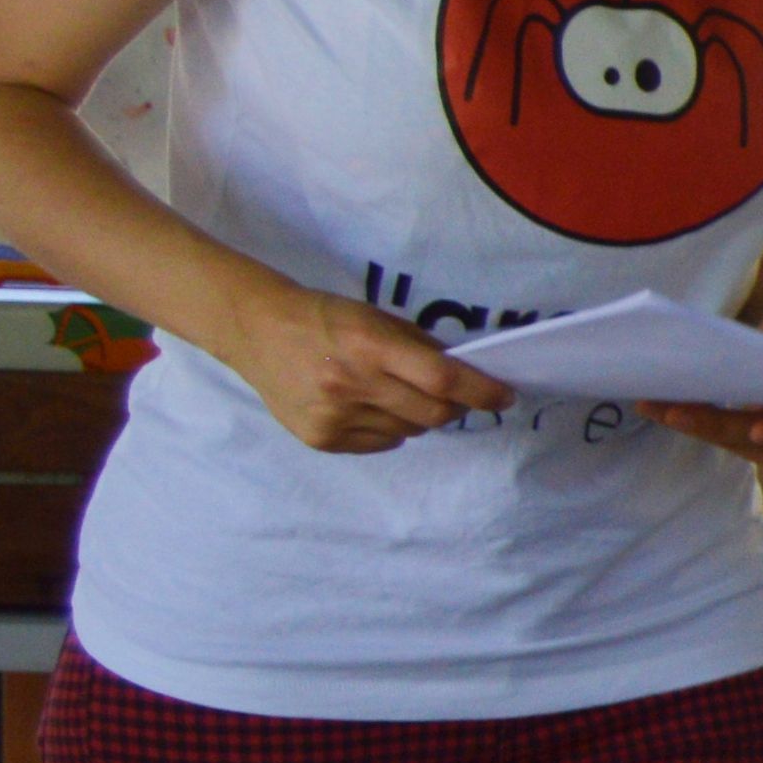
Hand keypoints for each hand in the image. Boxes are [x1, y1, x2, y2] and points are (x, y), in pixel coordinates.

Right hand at [228, 282, 512, 451]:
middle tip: (453, 397)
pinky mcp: (321, 438)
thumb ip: (420, 349)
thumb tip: (467, 377)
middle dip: (454, 408)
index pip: (442, 379)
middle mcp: (351, 384)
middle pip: (432, 414)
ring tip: (392, 393)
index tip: (504, 397)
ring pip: (408, 432)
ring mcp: (334, 416)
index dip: (481, 392)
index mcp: (370, 346)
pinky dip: (388, 429)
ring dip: (416, 417)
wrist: (258, 331)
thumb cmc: (325, 318)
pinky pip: (380, 443)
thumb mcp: (376, 319)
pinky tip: (367, 406)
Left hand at [653, 290, 762, 464]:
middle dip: (713, 425)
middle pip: (756, 438)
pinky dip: (681, 419)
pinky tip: (652, 404)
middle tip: (675, 413)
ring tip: (652, 404)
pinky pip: (710, 434)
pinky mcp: (738, 438)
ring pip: (728, 441)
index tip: (756, 430)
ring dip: (690, 425)